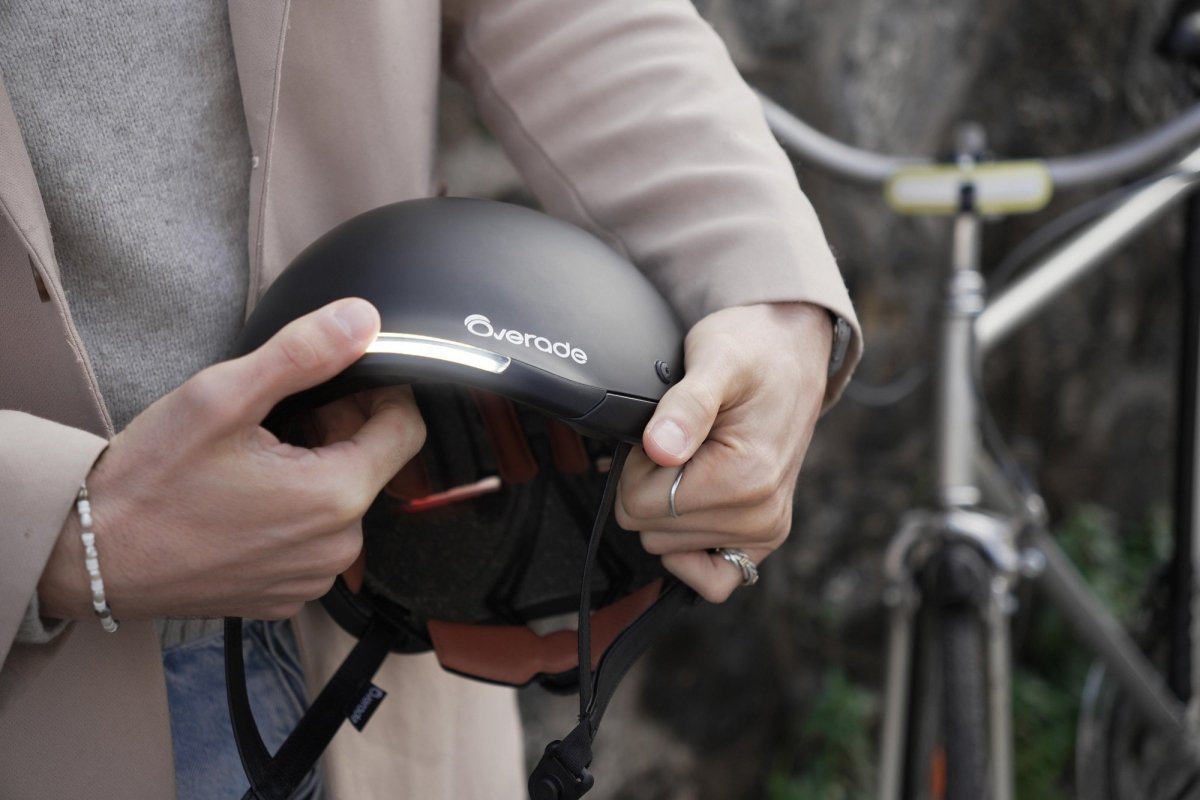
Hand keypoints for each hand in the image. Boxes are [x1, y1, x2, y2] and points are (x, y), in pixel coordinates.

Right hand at [38, 298, 424, 620]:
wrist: (88, 557)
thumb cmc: (149, 482)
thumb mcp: (223, 397)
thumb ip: (303, 354)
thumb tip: (363, 322)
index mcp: (337, 496)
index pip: (407, 429)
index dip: (380, 395)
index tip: (339, 383)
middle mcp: (338, 547)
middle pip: (373, 465)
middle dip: (339, 430)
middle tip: (278, 415)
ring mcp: (312, 577)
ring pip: (342, 502)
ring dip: (315, 471)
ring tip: (254, 456)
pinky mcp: (286, 596)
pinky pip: (313, 540)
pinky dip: (293, 512)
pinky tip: (245, 497)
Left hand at [614, 302, 831, 602]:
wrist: (791, 353)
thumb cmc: (753, 351)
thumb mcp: (715, 358)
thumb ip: (686, 405)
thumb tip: (660, 448)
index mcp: (746, 478)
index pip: (640, 505)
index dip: (637, 466)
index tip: (664, 434)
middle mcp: (761, 515)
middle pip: (650, 528)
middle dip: (651, 483)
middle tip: (681, 441)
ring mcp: (765, 531)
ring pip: (667, 546)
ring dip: (669, 504)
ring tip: (696, 457)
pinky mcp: (764, 537)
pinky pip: (712, 578)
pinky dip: (688, 549)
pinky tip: (692, 505)